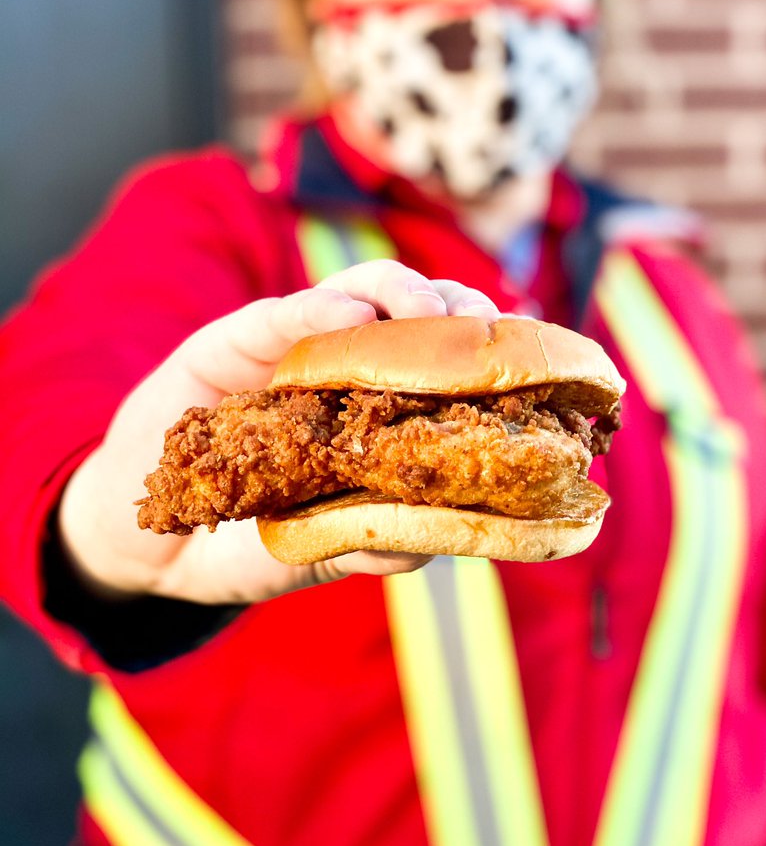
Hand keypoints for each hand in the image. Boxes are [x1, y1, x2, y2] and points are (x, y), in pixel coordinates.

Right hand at [58, 261, 500, 604]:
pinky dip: (319, 307)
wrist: (157, 546)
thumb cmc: (252, 541)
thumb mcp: (321, 552)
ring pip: (363, 293)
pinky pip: (280, 315)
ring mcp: (294, 352)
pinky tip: (352, 312)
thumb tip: (443, 537)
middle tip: (487, 329)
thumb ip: (376, 542)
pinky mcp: (235, 342)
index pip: (446, 368)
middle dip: (461, 314)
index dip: (488, 358)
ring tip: (429, 312)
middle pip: (419, 318)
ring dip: (405, 294)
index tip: (527, 367)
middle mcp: (346, 374)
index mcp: (379, 416)